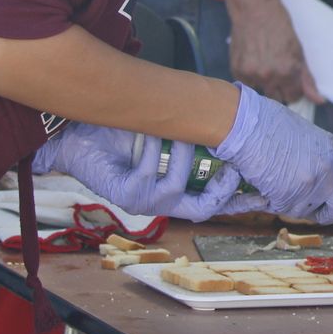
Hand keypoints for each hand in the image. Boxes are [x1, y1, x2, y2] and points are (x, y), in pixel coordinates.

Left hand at [32, 123, 244, 220]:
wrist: (77, 137)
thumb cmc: (120, 133)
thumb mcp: (164, 139)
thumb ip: (191, 140)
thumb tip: (227, 124)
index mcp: (171, 195)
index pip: (210, 206)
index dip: (235, 201)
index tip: (255, 184)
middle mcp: (158, 205)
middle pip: (203, 209)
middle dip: (222, 186)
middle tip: (231, 159)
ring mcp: (142, 203)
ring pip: (178, 184)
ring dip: (182, 152)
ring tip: (174, 127)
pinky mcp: (125, 194)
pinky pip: (151, 170)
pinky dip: (153, 145)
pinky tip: (148, 130)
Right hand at [213, 84, 332, 223]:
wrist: (249, 125)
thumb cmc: (276, 126)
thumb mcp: (315, 139)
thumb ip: (331, 159)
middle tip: (324, 204)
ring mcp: (312, 188)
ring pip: (312, 212)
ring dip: (300, 204)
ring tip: (285, 180)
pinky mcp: (290, 200)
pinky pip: (289, 211)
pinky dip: (279, 203)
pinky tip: (271, 183)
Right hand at [227, 0, 321, 104]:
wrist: (256, 12)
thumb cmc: (280, 29)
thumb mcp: (298, 52)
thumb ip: (307, 79)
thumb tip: (318, 101)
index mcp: (288, 72)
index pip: (292, 98)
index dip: (293, 90)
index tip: (291, 82)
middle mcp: (269, 76)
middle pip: (276, 98)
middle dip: (279, 88)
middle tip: (277, 70)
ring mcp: (251, 74)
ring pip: (261, 91)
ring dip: (264, 82)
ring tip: (265, 62)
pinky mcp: (237, 71)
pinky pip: (247, 83)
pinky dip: (251, 76)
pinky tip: (254, 60)